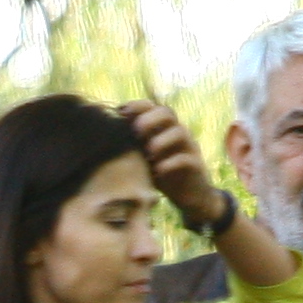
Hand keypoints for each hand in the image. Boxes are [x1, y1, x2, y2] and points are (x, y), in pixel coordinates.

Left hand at [115, 100, 225, 229]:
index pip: (153, 107)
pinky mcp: (196, 165)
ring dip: (161, 140)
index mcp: (164, 128)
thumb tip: (106, 135)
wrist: (188, 196)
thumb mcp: (144, 157)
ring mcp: (189, 147)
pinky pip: (186, 158)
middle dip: (150, 119)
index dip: (137, 106)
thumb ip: (132, 145)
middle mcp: (177, 132)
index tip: (121, 113)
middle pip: (167, 113)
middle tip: (136, 131)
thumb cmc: (161, 173)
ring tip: (149, 152)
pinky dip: (170, 163)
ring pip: (180, 132)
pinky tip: (158, 170)